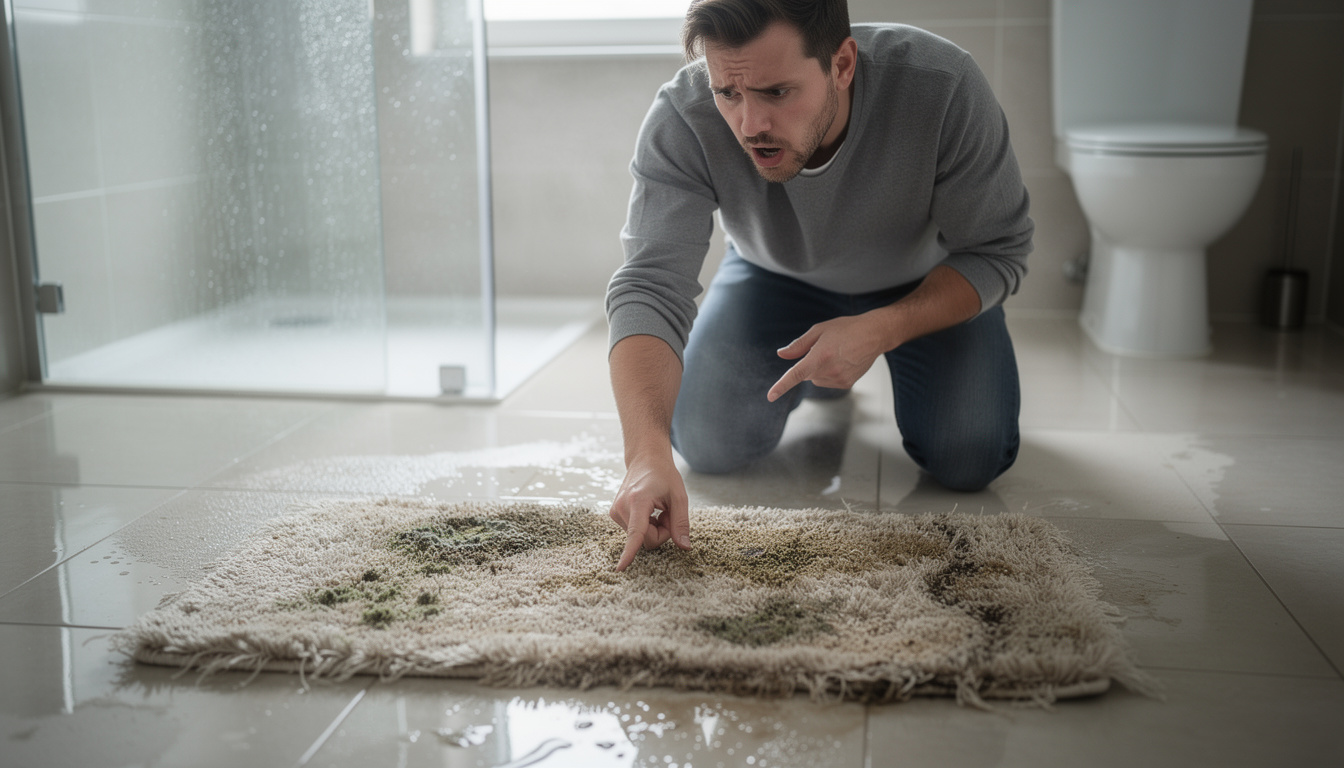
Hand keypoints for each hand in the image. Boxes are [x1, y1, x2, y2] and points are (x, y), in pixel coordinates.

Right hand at [608, 454, 691, 570]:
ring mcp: (616, 512)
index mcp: (638, 501)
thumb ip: (681, 523)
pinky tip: (649, 511)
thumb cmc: (664, 475)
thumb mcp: (679, 496)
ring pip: (640, 538)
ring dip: (654, 528)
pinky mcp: (615, 515)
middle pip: (646, 540)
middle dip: (661, 532)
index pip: (636, 532)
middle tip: (667, 512)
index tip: (621, 568)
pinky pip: (635, 533)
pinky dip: (646, 526)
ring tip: (657, 508)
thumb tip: (684, 547)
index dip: (630, 552)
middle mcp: (622, 507)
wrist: (645, 459)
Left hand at [767, 314, 886, 401]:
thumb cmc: (846, 329)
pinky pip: (827, 382)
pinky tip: (842, 361)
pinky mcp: (846, 384)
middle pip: (806, 374)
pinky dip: (829, 373)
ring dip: (819, 369)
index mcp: (820, 356)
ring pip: (816, 379)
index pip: (796, 374)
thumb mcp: (819, 330)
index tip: (770, 396)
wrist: (874, 335)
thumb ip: (799, 345)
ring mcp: (838, 379)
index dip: (781, 386)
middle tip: (824, 348)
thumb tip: (781, 355)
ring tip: (836, 354)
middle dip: (809, 363)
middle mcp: (829, 371)